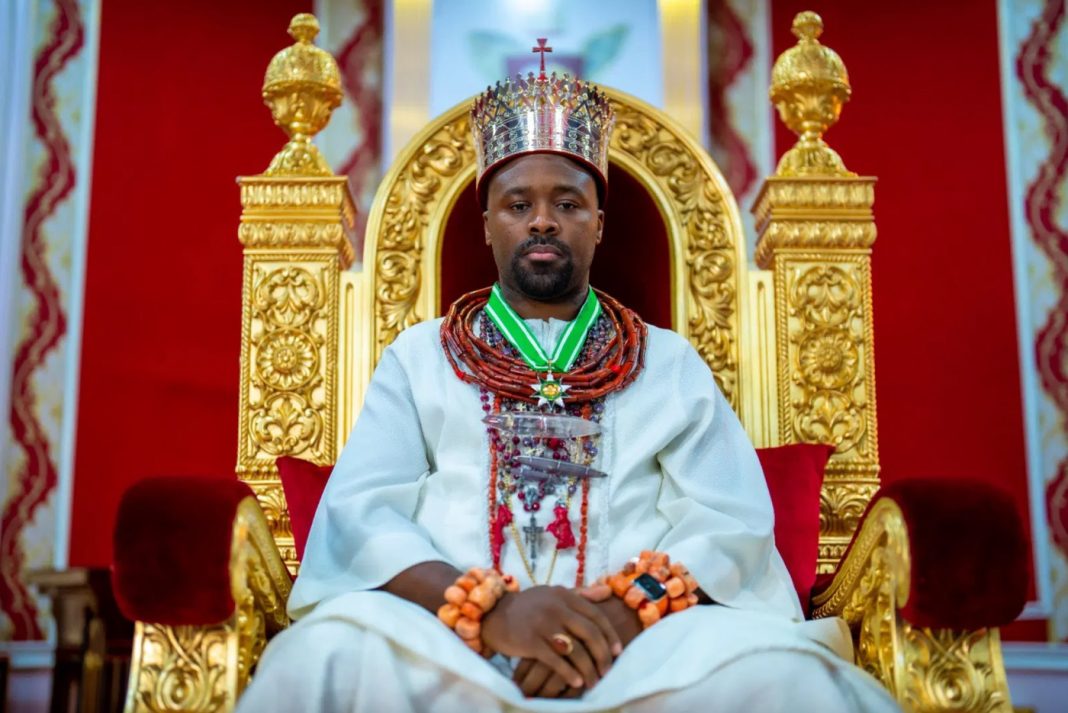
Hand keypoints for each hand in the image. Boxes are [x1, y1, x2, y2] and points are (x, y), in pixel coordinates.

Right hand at [511, 585, 642, 697]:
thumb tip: (608, 592)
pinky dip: (569, 673)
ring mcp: (543, 624)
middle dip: (602, 655)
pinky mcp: (530, 641)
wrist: (494, 614)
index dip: (609, 635)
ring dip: (588, 669)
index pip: (595, 615)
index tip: (618, 651)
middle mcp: (556, 607)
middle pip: (589, 633)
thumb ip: (581, 594)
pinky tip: (576, 682)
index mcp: (564, 595)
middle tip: (607, 671)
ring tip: (593, 681)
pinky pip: (556, 661)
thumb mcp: (554, 594)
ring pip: (575, 650)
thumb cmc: (529, 606)